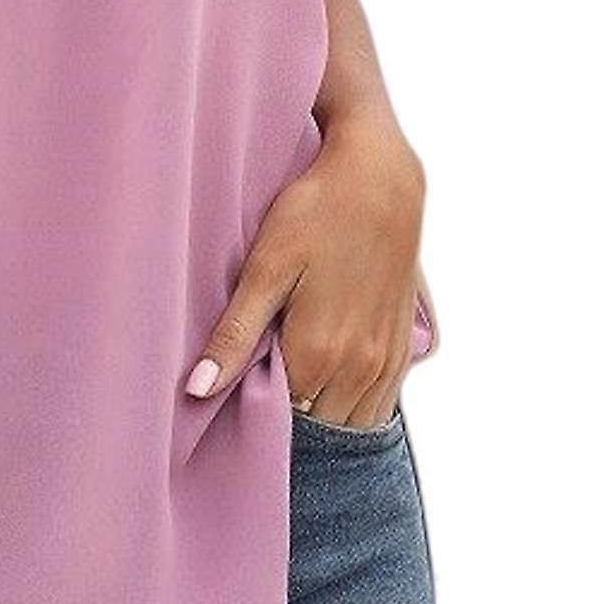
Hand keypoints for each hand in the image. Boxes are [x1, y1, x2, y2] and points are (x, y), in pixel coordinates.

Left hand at [186, 116, 426, 428]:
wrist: (380, 178)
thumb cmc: (315, 213)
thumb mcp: (264, 269)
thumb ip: (235, 336)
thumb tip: (197, 390)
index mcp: (319, 354)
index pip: (280, 419)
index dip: (254, 405)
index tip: (240, 380)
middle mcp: (360, 367)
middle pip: (316, 425)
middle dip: (289, 415)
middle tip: (263, 376)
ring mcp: (389, 359)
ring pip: (351, 421)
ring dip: (323, 413)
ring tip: (295, 376)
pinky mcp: (406, 345)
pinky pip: (382, 402)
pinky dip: (354, 401)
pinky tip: (331, 374)